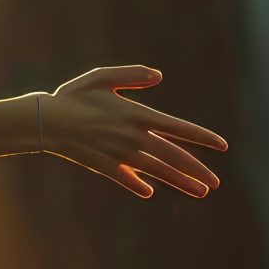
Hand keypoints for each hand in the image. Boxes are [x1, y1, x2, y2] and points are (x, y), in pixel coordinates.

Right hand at [38, 65, 228, 198]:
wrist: (46, 121)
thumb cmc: (74, 96)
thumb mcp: (102, 77)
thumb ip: (132, 75)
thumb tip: (159, 75)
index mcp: (137, 115)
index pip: (178, 127)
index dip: (202, 137)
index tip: (223, 145)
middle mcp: (133, 137)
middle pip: (172, 156)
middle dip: (197, 170)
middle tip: (216, 183)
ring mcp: (120, 155)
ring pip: (157, 171)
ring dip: (180, 182)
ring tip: (201, 192)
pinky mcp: (104, 166)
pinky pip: (126, 179)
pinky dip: (138, 185)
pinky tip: (150, 191)